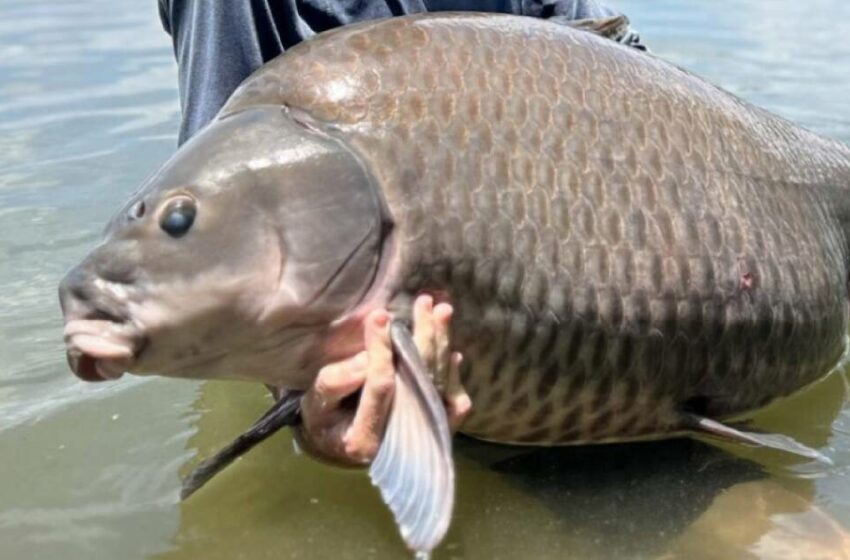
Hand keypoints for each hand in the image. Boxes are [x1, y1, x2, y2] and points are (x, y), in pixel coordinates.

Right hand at [294, 295, 471, 466]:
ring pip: (439, 387)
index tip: (380, 316)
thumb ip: (334, 384)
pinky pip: (452, 404)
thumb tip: (365, 360)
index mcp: (364, 438)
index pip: (381, 386)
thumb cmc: (325, 421)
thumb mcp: (316, 403)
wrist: (341, 447)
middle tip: (424, 303)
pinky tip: (451, 352)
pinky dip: (454, 377)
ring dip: (442, 346)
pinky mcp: (434, 431)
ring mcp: (420, 437)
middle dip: (424, 339)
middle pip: (419, 382)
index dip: (381, 349)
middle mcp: (398, 441)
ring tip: (443, 312)